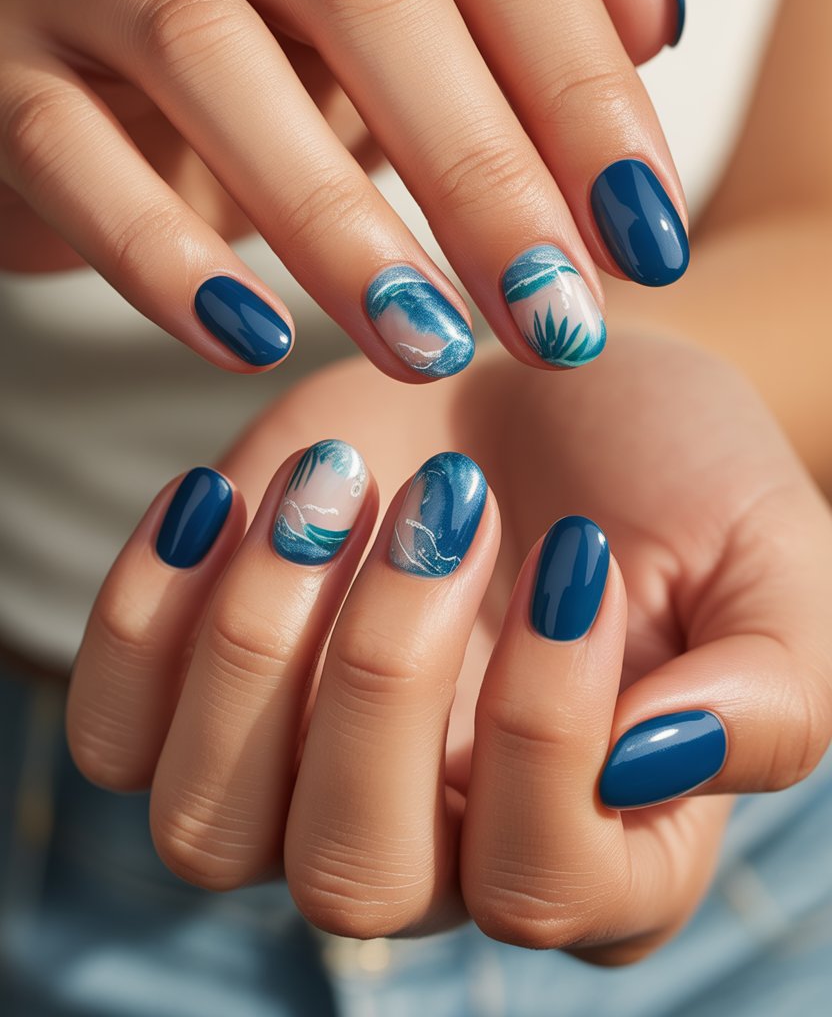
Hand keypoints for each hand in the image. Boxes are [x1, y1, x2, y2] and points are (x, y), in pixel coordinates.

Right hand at [0, 0, 686, 377]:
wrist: (74, 85)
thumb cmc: (264, 68)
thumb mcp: (403, 43)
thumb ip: (524, 11)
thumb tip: (658, 12)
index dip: (581, 93)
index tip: (644, 242)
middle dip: (479, 169)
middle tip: (554, 319)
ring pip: (214, 56)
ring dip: (334, 222)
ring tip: (427, 347)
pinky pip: (68, 149)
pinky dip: (162, 254)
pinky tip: (248, 342)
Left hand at [66, 332, 831, 958]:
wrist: (553, 384)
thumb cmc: (675, 476)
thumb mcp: (772, 563)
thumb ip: (768, 689)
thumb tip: (649, 764)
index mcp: (600, 845)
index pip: (544, 884)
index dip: (546, 725)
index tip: (576, 549)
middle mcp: (440, 845)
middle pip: (355, 880)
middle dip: (385, 675)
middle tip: (448, 503)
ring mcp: (305, 777)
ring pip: (210, 831)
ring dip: (258, 643)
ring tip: (332, 487)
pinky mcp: (205, 690)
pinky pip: (117, 734)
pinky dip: (145, 619)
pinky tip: (225, 498)